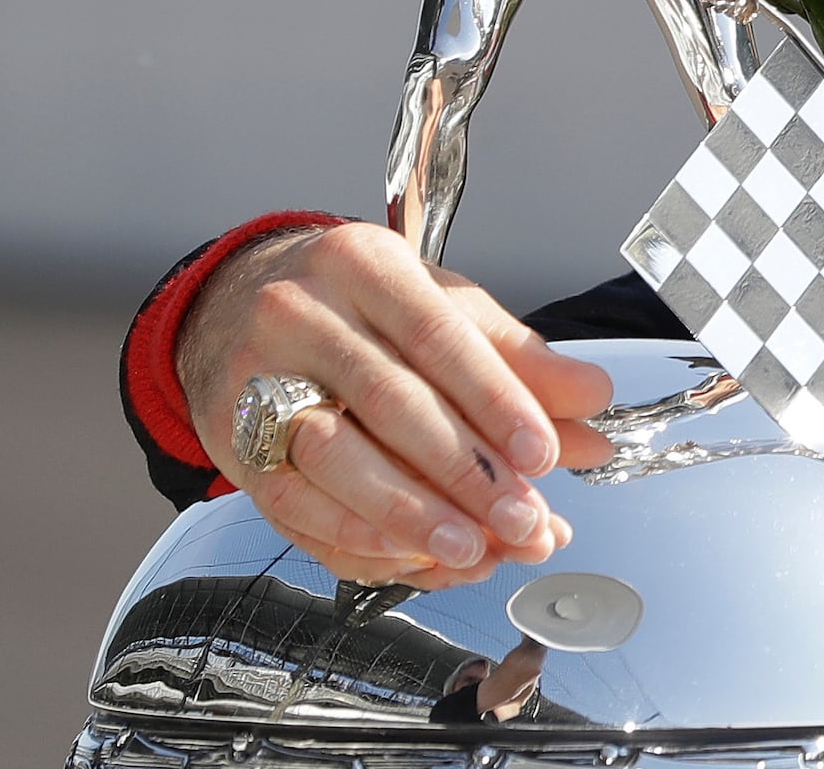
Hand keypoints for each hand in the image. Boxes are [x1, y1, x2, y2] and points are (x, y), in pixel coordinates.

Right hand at [177, 222, 616, 588]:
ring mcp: (255, 378)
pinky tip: (413, 557)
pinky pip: (292, 505)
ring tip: (477, 550)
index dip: (497, 402)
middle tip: (525, 520)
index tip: (546, 455)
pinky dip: (358, 539)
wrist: (233, 306)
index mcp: (366, 266)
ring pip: (337, 459)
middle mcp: (302, 314)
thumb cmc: (356, 308)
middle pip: (392, 404)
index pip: (440, 338)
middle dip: (467, 473)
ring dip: (414, 517)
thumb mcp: (439, 307)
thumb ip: (517, 357)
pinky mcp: (230, 440)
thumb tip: (593, 396)